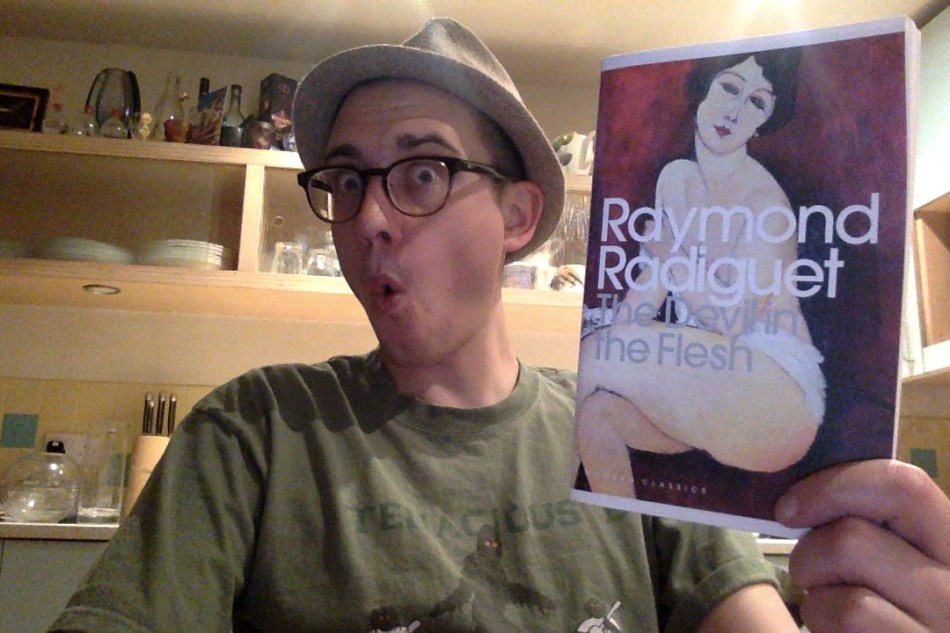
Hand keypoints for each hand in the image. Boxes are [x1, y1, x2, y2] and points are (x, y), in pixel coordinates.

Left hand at [775, 459, 949, 632]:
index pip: (905, 484)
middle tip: (808, 568)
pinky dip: (818, 615)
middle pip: (854, 534)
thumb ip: (872, 523)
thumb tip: (805, 491)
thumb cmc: (892, 610)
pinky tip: (834, 630)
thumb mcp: (896, 561)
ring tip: (826, 601)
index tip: (791, 506)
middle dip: (809, 548)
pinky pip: (843, 612)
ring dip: (812, 585)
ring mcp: (939, 624)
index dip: (835, 485)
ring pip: (841, 578)